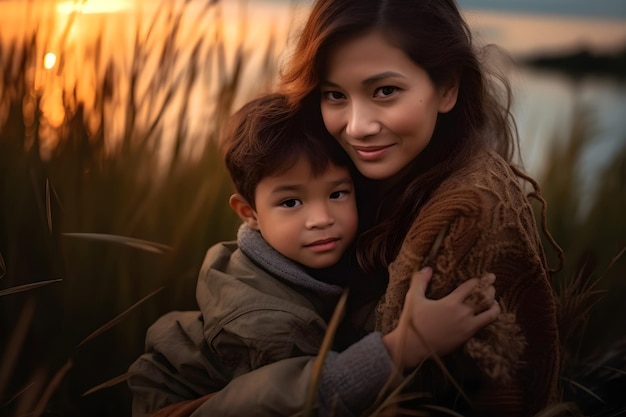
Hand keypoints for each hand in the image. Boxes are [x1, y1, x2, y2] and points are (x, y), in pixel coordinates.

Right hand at [382, 267, 499, 369]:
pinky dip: (489, 318)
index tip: (484, 277)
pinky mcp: (467, 337)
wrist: (413, 346)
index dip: (478, 280)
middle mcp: (462, 313)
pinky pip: (485, 325)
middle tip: (492, 285)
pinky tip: (486, 315)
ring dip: (494, 306)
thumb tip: (427, 268)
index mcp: (451, 302)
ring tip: (494, 302)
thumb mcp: (413, 298)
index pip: (471, 286)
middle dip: (491, 290)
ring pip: (491, 314)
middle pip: (485, 298)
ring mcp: (467, 326)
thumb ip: (420, 281)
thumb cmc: (412, 321)